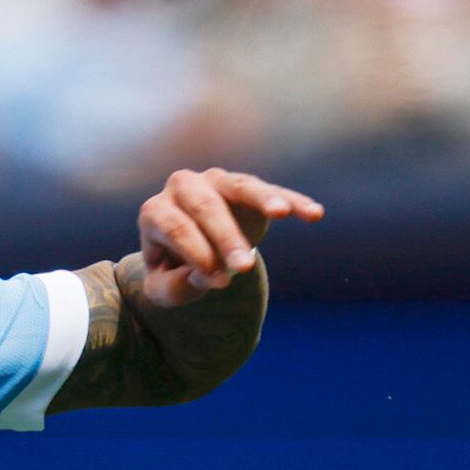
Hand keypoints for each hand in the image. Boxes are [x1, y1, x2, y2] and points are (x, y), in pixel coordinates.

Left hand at [134, 168, 323, 307]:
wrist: (188, 252)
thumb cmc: (172, 271)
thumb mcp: (165, 289)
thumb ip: (178, 285)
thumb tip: (208, 276)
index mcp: (154, 212)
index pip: (175, 229)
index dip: (197, 255)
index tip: (219, 283)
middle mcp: (182, 188)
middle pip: (205, 208)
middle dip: (226, 238)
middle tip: (244, 268)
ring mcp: (215, 181)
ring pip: (240, 187)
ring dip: (262, 200)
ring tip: (283, 213)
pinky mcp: (245, 186)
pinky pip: (271, 190)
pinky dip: (293, 201)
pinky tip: (314, 214)